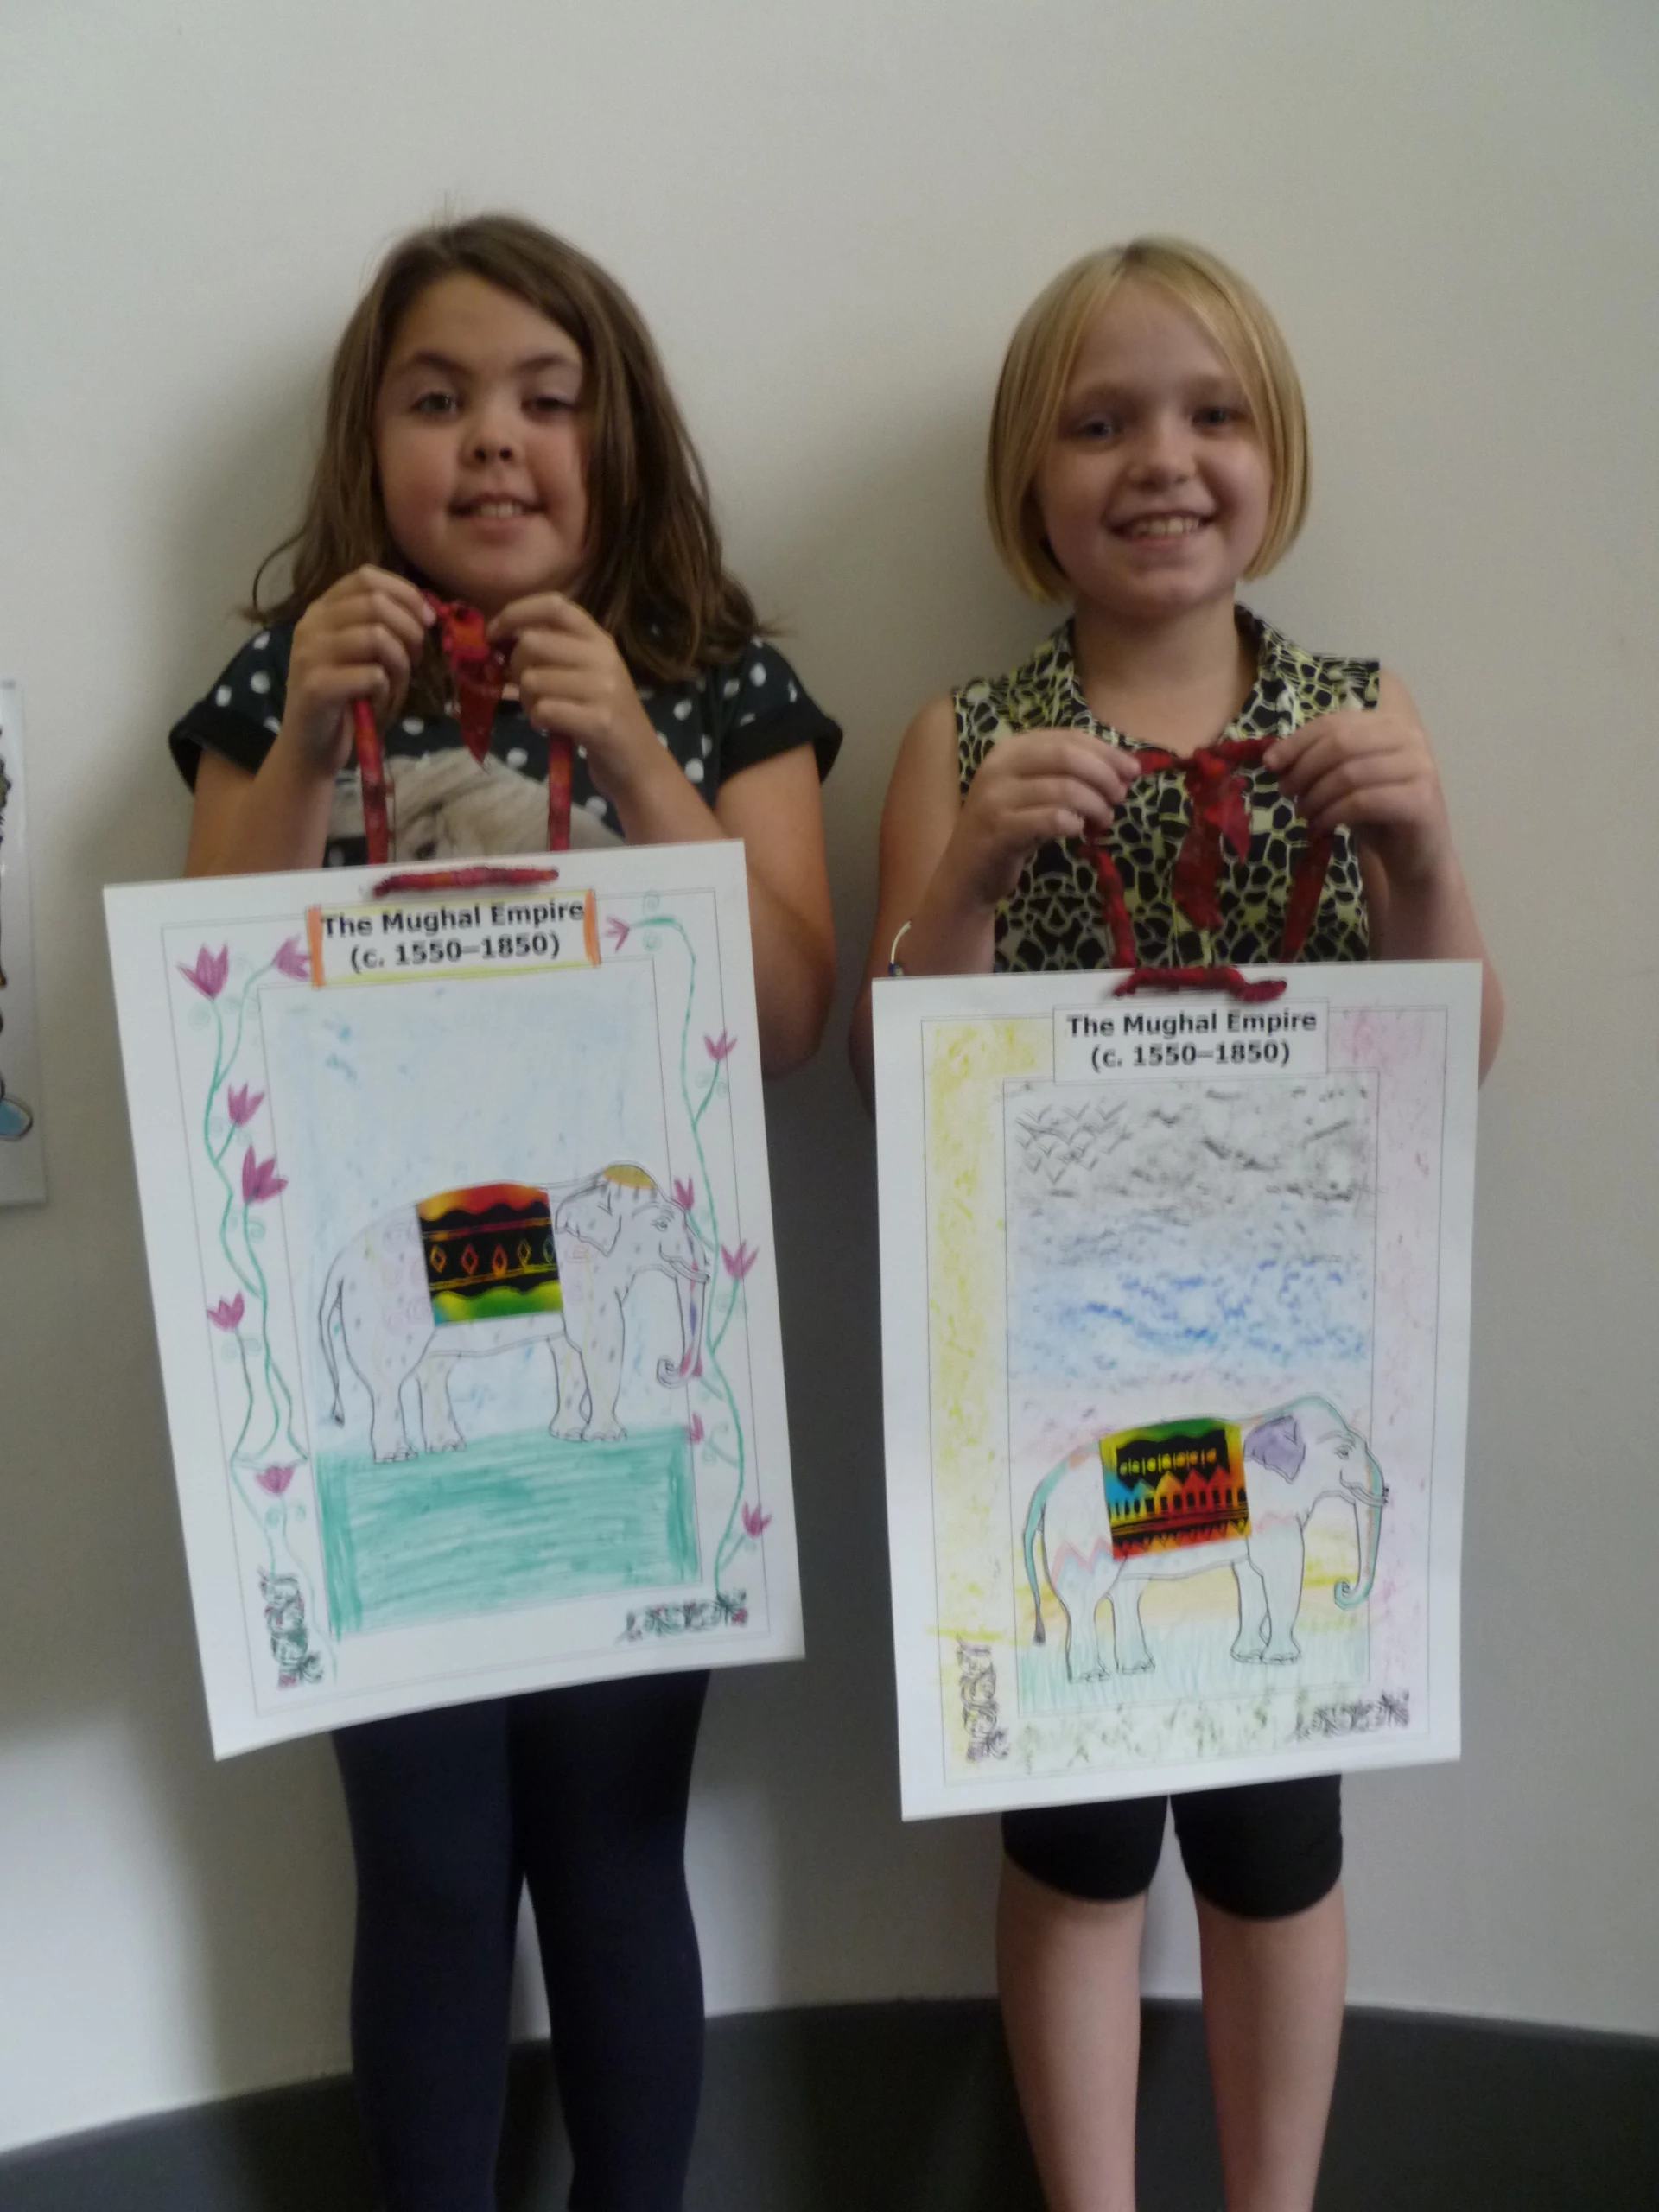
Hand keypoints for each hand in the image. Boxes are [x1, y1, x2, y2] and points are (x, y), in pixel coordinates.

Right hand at [280, 567, 431, 774]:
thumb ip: (385, 627)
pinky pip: (371, 675)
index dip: (405, 593)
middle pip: (375, 603)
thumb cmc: (347, 699)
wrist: (311, 747)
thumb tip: (427, 613)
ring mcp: (309, 654)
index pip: (366, 576)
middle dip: (409, 630)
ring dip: (400, 664)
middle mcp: (311, 624)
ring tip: (394, 685)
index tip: (429, 619)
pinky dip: (385, 692)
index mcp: (322, 609)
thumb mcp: (366, 654)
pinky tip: (375, 704)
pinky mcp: (315, 687)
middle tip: (416, 659)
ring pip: (376, 636)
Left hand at [491, 594, 661, 801]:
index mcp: (599, 639)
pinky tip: (549, 726)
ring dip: (526, 700)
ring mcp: (604, 689)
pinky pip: (544, 710)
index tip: (493, 632)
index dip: (516, 612)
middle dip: (515, 667)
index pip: (554, 605)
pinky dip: (537, 720)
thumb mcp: (584, 673)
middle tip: (524, 688)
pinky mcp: (599, 721)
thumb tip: (499, 637)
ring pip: (533, 679)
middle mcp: (603, 657)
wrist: (638, 763)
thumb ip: (552, 650)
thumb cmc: (602, 715)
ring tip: (542, 712)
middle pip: (532, 643)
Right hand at [944, 727, 1141, 908]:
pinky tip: (1078, 832)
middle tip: (1120, 797)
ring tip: (1104, 820)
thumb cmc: (1010, 829)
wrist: (967, 873)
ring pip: (1064, 789)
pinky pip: (1051, 819)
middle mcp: (1000, 766)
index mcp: (1011, 749)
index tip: (1133, 771)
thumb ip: (1069, 775)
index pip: (1068, 737)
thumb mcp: (1036, 793)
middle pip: (1067, 756)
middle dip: (1103, 775)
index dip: (1106, 752)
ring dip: (1095, 805)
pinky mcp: (999, 829)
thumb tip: (1124, 767)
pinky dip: (1074, 824)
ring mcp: (996, 797)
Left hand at [1265, 677, 1453, 890]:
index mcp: (1389, 724)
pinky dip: (1333, 814)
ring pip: (1350, 773)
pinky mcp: (1420, 800)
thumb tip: (1274, 757)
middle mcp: (1409, 738)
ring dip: (1316, 795)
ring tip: (1303, 813)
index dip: (1297, 742)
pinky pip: (1363, 801)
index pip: (1334, 723)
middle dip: (1304, 769)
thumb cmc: (1376, 814)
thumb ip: (1318, 762)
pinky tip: (1322, 825)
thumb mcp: (1343, 781)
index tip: (1270, 764)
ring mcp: (1419, 767)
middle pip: (1341, 743)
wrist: (1414, 855)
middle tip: (1286, 792)